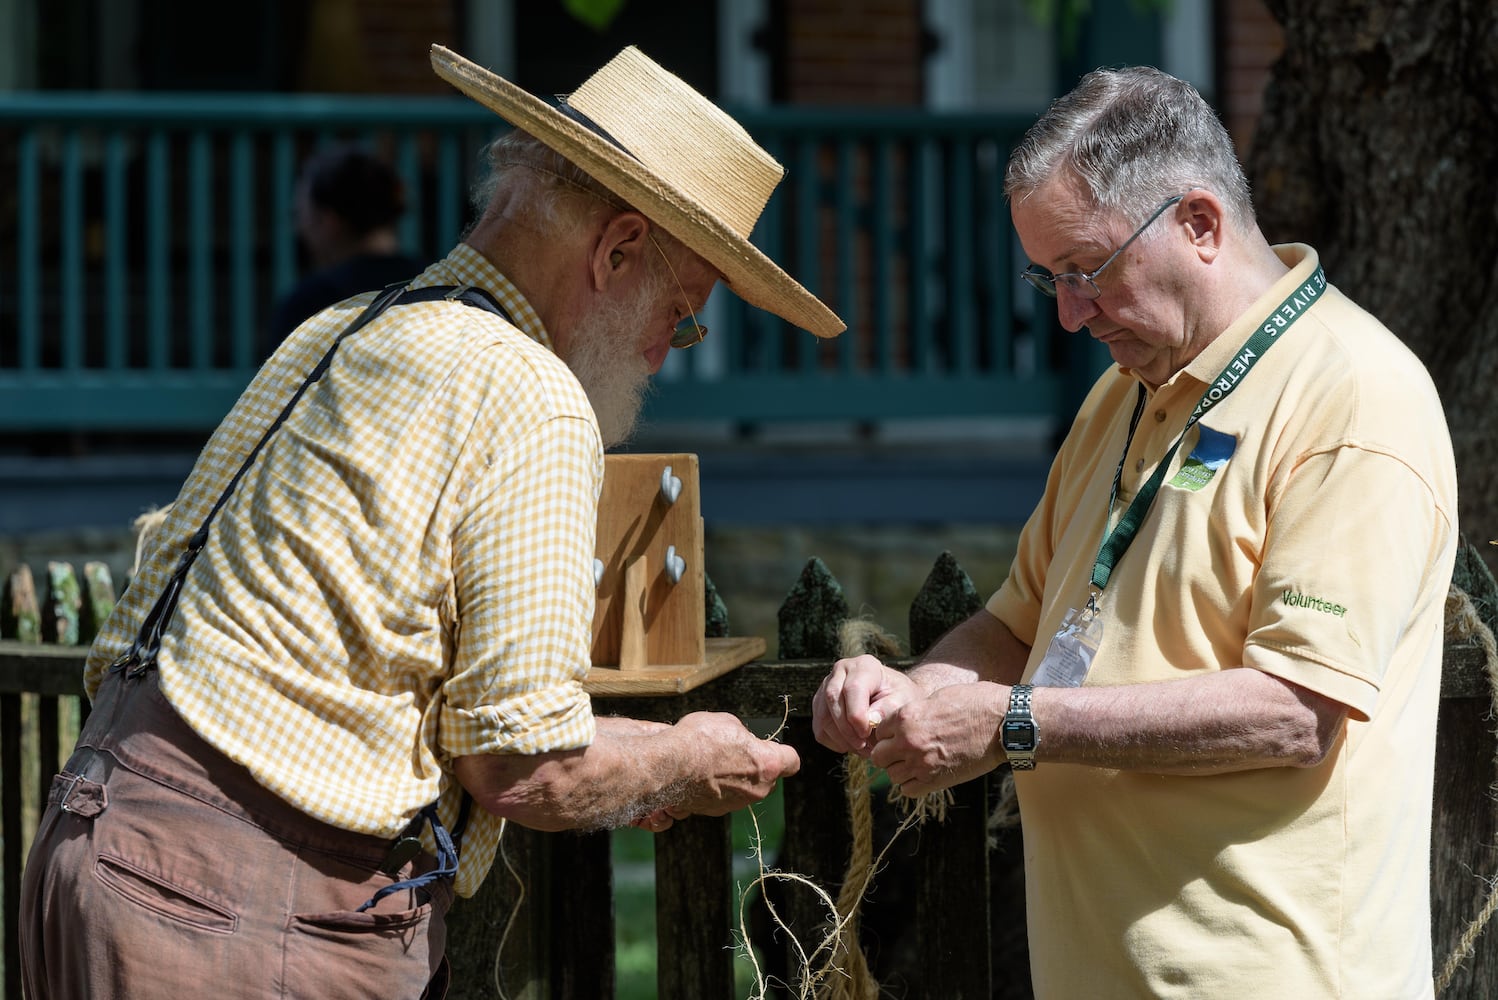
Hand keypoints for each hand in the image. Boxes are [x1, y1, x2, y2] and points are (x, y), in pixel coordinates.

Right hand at [661, 712, 799, 818]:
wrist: (669, 766)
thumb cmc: (700, 740)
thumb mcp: (728, 722)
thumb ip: (743, 736)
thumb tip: (742, 742)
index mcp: (767, 765)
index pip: (792, 761)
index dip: (783, 753)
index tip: (774, 749)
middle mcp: (757, 790)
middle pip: (768, 778)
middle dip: (756, 766)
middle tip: (735, 751)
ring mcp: (736, 804)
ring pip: (745, 789)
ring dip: (735, 777)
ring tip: (712, 761)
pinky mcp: (716, 811)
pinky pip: (724, 797)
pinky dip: (717, 787)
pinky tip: (701, 774)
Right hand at [812, 654, 923, 755]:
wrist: (891, 700)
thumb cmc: (898, 699)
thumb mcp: (902, 701)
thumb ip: (888, 708)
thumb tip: (871, 718)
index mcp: (864, 666)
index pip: (853, 688)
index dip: (857, 714)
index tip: (867, 734)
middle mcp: (841, 671)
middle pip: (833, 699)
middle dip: (847, 729)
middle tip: (864, 746)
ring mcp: (826, 687)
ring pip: (823, 716)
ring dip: (842, 739)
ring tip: (862, 749)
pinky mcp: (819, 705)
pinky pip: (820, 728)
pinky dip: (835, 742)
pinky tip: (853, 745)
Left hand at [870, 681, 1006, 796]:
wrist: (1004, 725)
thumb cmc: (975, 704)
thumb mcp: (938, 698)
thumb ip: (915, 712)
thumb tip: (904, 722)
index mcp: (906, 717)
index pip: (879, 730)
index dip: (888, 732)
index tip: (898, 734)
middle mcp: (908, 741)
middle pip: (878, 756)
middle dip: (888, 753)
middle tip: (903, 751)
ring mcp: (921, 763)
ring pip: (892, 775)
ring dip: (900, 770)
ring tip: (915, 763)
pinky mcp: (936, 781)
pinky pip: (908, 790)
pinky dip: (912, 785)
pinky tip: (924, 774)